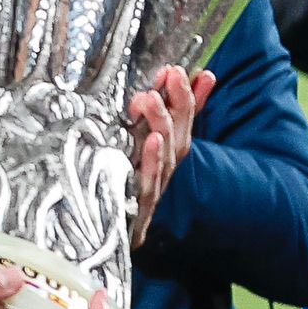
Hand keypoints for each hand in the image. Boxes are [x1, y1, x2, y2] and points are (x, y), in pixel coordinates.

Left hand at [126, 67, 215, 247]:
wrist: (107, 235)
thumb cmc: (125, 186)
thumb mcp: (144, 144)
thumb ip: (171, 114)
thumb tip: (200, 78)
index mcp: (167, 155)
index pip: (187, 121)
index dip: (193, 96)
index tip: (196, 73)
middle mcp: (165, 169)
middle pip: (180, 134)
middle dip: (180, 103)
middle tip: (173, 76)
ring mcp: (153, 188)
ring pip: (166, 155)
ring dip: (161, 124)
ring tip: (152, 98)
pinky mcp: (138, 208)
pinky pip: (148, 183)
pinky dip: (152, 161)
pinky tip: (151, 141)